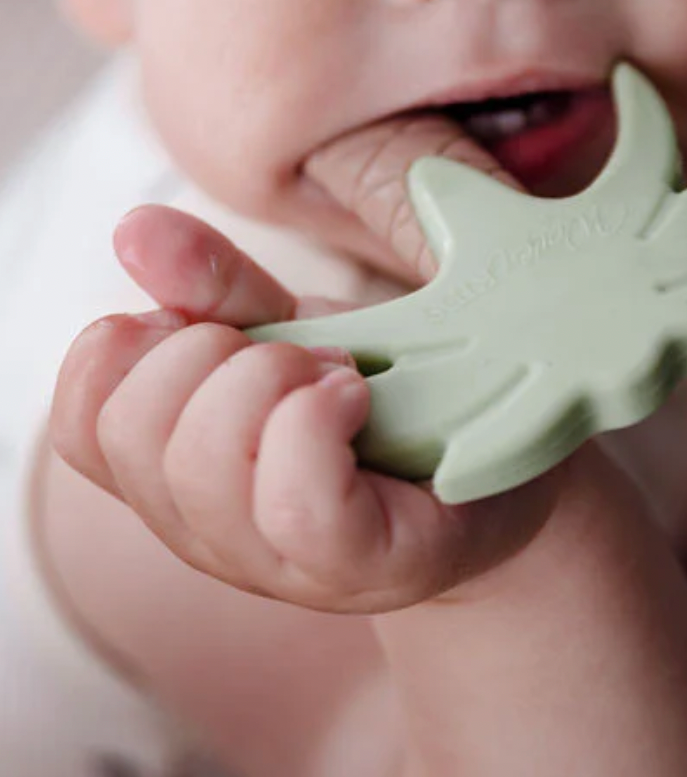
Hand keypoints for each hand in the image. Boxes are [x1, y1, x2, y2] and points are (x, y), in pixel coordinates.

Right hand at [51, 205, 558, 613]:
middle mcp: (210, 531)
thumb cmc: (391, 403)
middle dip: (212, 352)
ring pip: (200, 463)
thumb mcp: (299, 333)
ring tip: (340, 371)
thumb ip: (220, 288)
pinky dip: (316, 423)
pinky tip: (355, 395)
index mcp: (180, 474)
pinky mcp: (363, 563)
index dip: (128, 346)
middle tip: (300, 350)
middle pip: (132, 431)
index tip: (216, 323)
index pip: (84, 418)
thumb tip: (134, 228)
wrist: (498, 474)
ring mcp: (280, 562)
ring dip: (270, 379)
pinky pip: (297, 503)